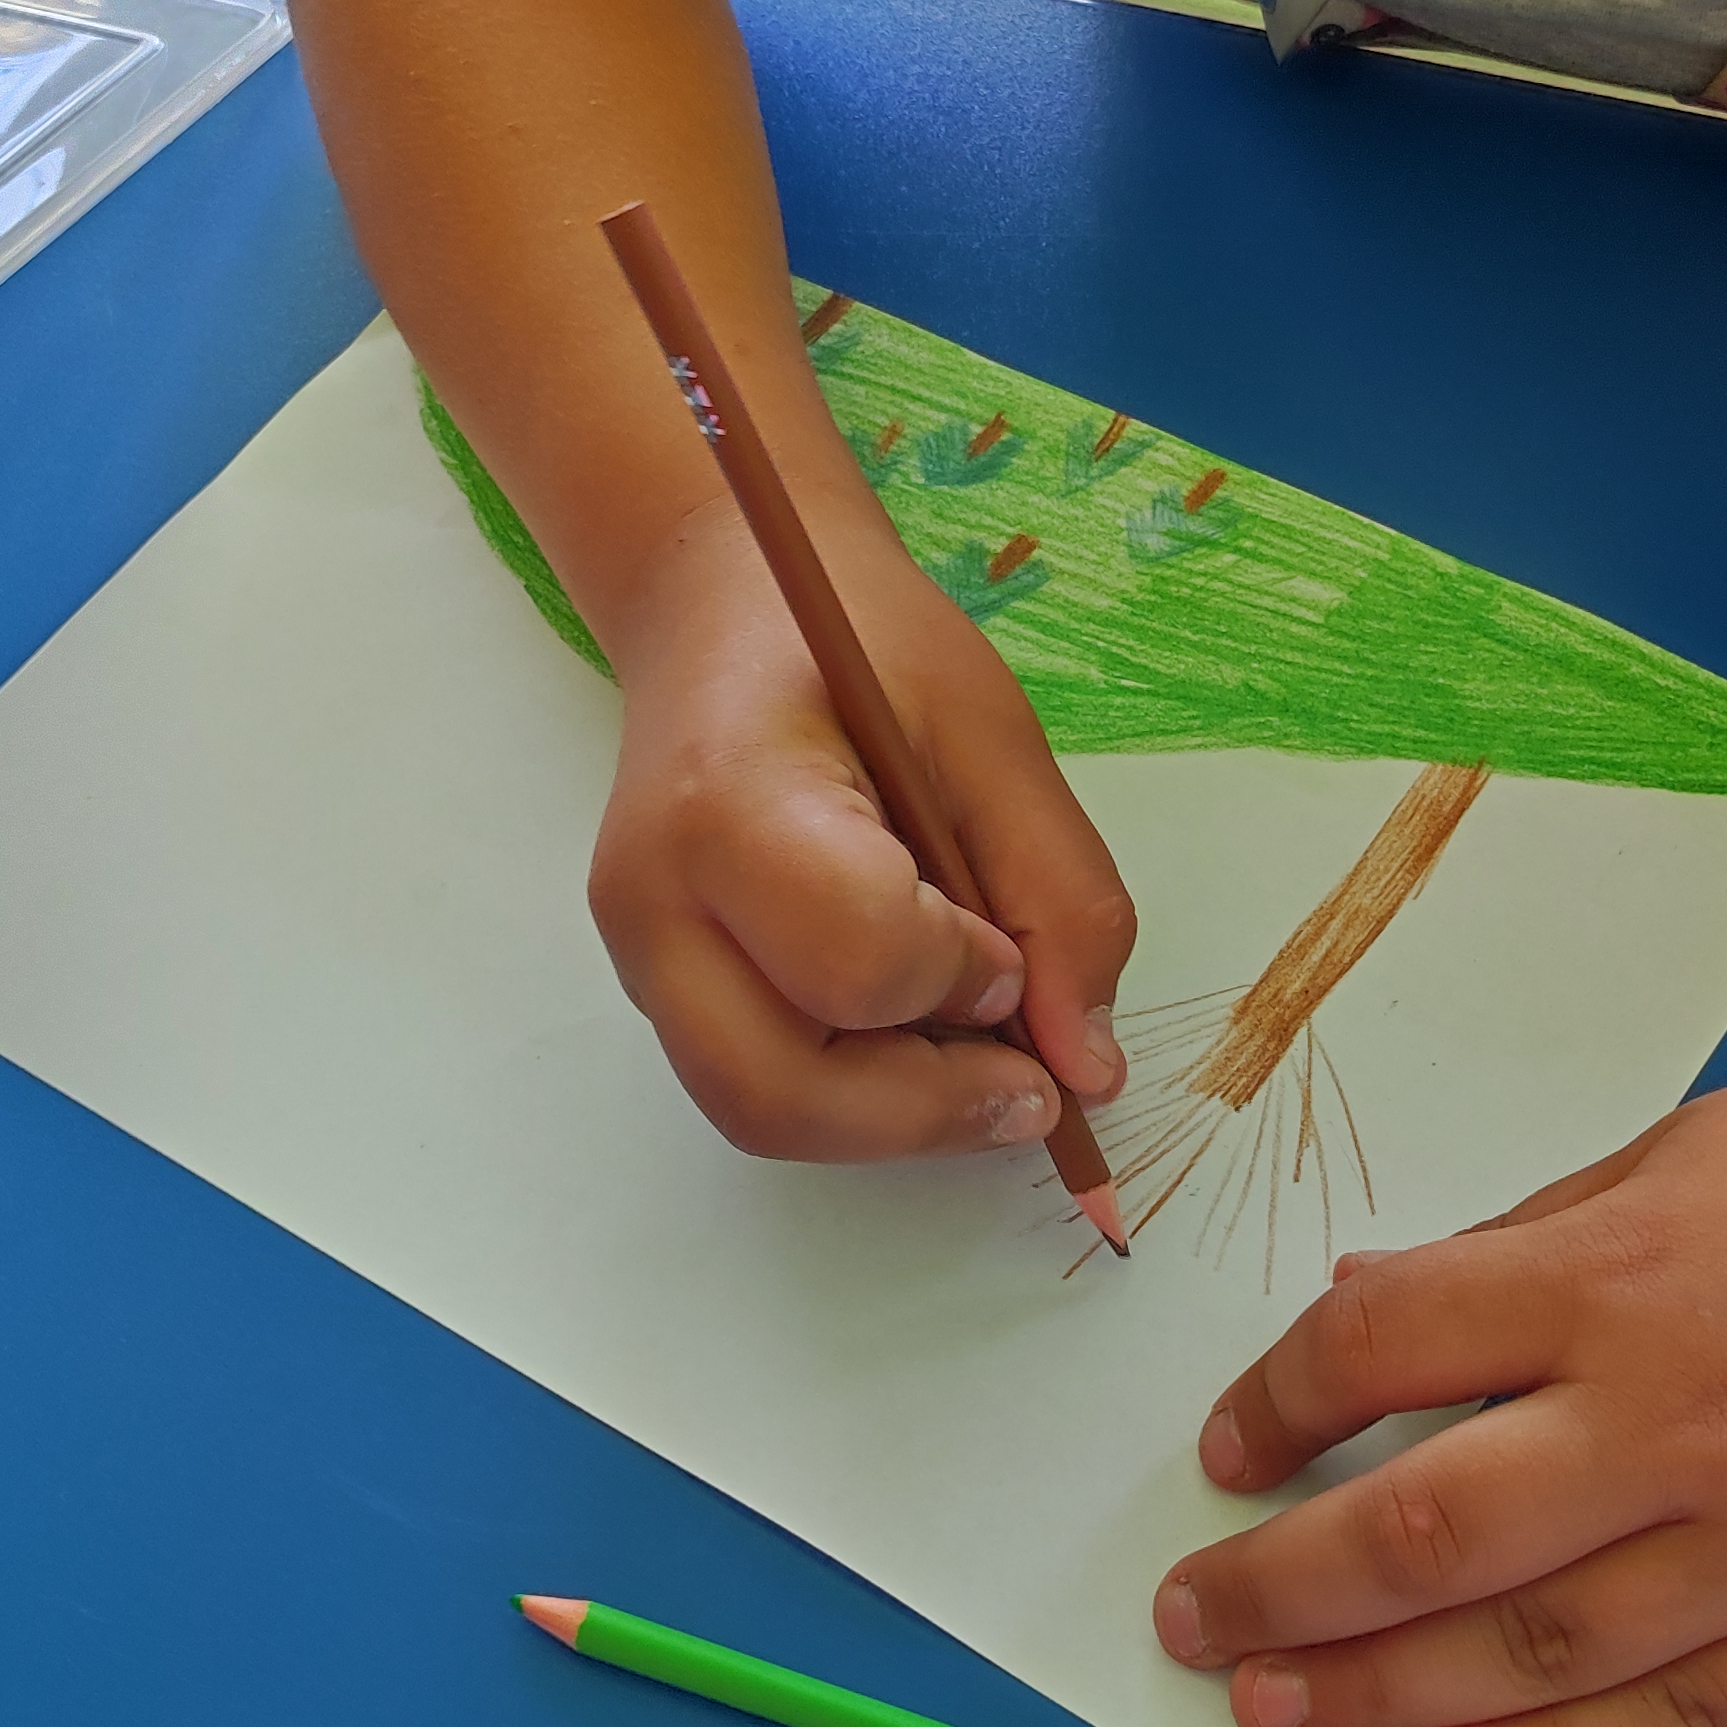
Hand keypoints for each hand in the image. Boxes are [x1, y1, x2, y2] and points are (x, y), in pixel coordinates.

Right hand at [590, 494, 1134, 1160]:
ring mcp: (639, 953)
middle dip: (930, 1114)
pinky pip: (751, 1086)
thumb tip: (1087, 1065)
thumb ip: (1058, 895)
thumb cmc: (853, 642)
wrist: (719, 608)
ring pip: (759, 1112)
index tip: (1012, 946)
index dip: (966, 980)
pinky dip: (853, 1095)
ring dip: (894, 1118)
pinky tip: (914, 1033)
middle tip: (1033, 1086)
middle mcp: (657, 897)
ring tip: (978, 1056)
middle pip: (779, 1091)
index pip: (857, 961)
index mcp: (735, 797)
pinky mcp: (653, 986)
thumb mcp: (992, 734)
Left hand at [1150, 1045, 1726, 1726]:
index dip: (1274, 1403)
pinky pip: (1677, 1724)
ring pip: (1530, 1650)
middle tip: (1195, 1621)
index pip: (1381, 1346)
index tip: (1227, 1449)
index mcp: (1620, 1276)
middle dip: (1283, 1587)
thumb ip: (1525, 1242)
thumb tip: (1369, 1300)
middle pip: (1423, 1525)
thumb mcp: (1688, 1152)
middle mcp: (1676, 1416)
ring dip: (1381, 1694)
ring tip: (1279, 1714)